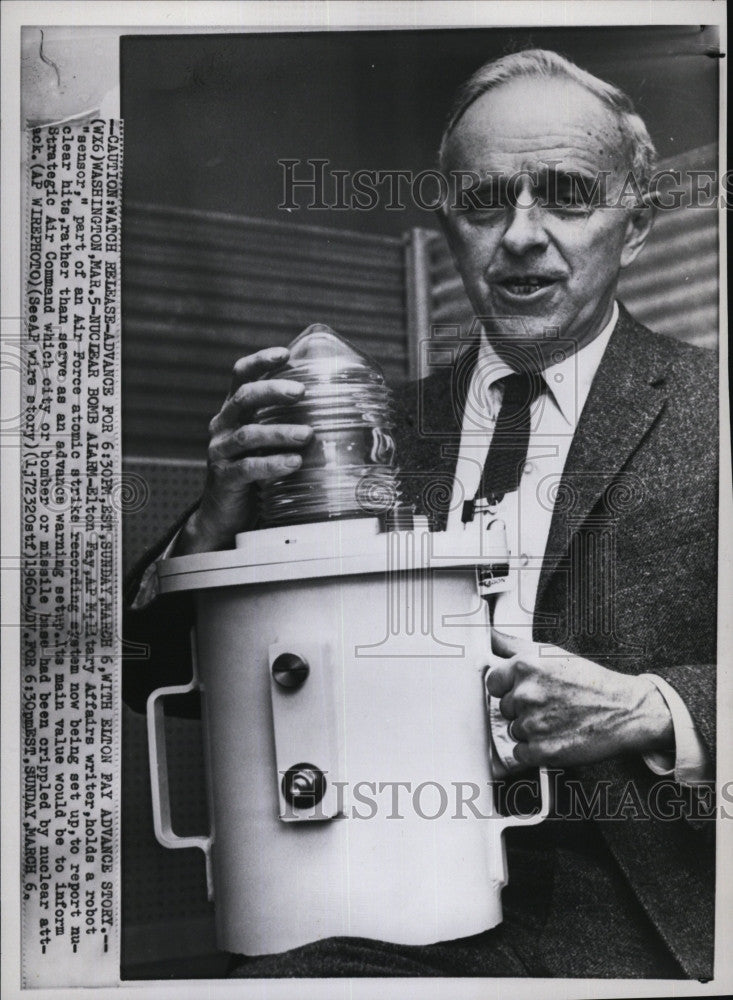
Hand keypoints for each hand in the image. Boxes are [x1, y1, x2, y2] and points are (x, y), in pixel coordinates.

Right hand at [173, 346, 312, 553]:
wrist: (225, 513)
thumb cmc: (255, 471)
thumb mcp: (267, 442)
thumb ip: (286, 423)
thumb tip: (334, 408)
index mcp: (233, 411)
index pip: (240, 376)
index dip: (260, 362)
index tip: (285, 354)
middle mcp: (222, 426)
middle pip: (244, 398)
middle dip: (273, 391)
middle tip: (301, 392)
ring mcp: (220, 451)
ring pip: (248, 434)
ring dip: (280, 432)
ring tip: (307, 434)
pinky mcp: (224, 477)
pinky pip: (248, 467)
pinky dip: (272, 463)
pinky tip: (294, 463)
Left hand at [486, 631, 673, 768]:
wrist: (625, 710)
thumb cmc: (590, 681)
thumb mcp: (552, 653)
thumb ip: (515, 645)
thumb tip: (491, 637)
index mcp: (526, 666)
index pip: (492, 682)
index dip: (506, 688)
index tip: (521, 691)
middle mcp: (526, 693)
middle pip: (504, 708)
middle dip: (521, 708)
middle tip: (549, 705)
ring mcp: (533, 723)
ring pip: (513, 730)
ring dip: (530, 729)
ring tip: (556, 720)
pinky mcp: (542, 750)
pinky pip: (520, 753)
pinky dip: (535, 750)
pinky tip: (555, 737)